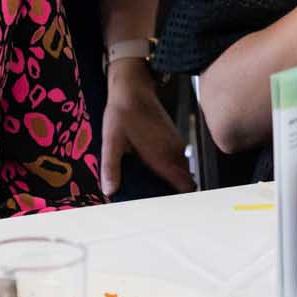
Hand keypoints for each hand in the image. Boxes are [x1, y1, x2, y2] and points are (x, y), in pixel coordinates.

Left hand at [100, 61, 194, 196]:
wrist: (133, 87)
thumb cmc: (122, 113)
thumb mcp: (111, 141)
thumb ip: (111, 167)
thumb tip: (110, 191)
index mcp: (163, 157)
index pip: (186, 186)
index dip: (180, 200)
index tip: (168, 209)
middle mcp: (175, 152)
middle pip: (184, 182)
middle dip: (171, 193)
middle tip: (152, 201)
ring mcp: (176, 144)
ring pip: (180, 170)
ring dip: (168, 180)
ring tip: (148, 186)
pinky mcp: (173, 138)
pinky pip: (176, 160)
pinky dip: (167, 168)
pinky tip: (148, 168)